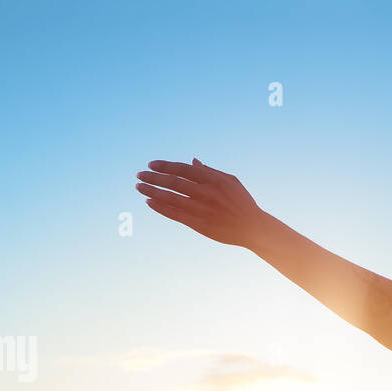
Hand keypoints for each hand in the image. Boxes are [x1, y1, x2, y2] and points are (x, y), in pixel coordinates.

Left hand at [135, 159, 266, 246]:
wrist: (252, 227)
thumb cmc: (242, 202)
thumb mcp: (230, 181)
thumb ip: (210, 171)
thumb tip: (193, 162)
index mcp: (213, 179)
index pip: (182, 169)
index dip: (165, 166)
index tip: (151, 165)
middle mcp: (205, 192)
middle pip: (173, 182)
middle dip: (153, 177)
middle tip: (139, 175)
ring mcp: (201, 209)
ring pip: (170, 198)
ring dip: (152, 192)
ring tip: (139, 187)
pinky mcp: (199, 224)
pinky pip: (175, 214)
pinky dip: (160, 208)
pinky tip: (149, 202)